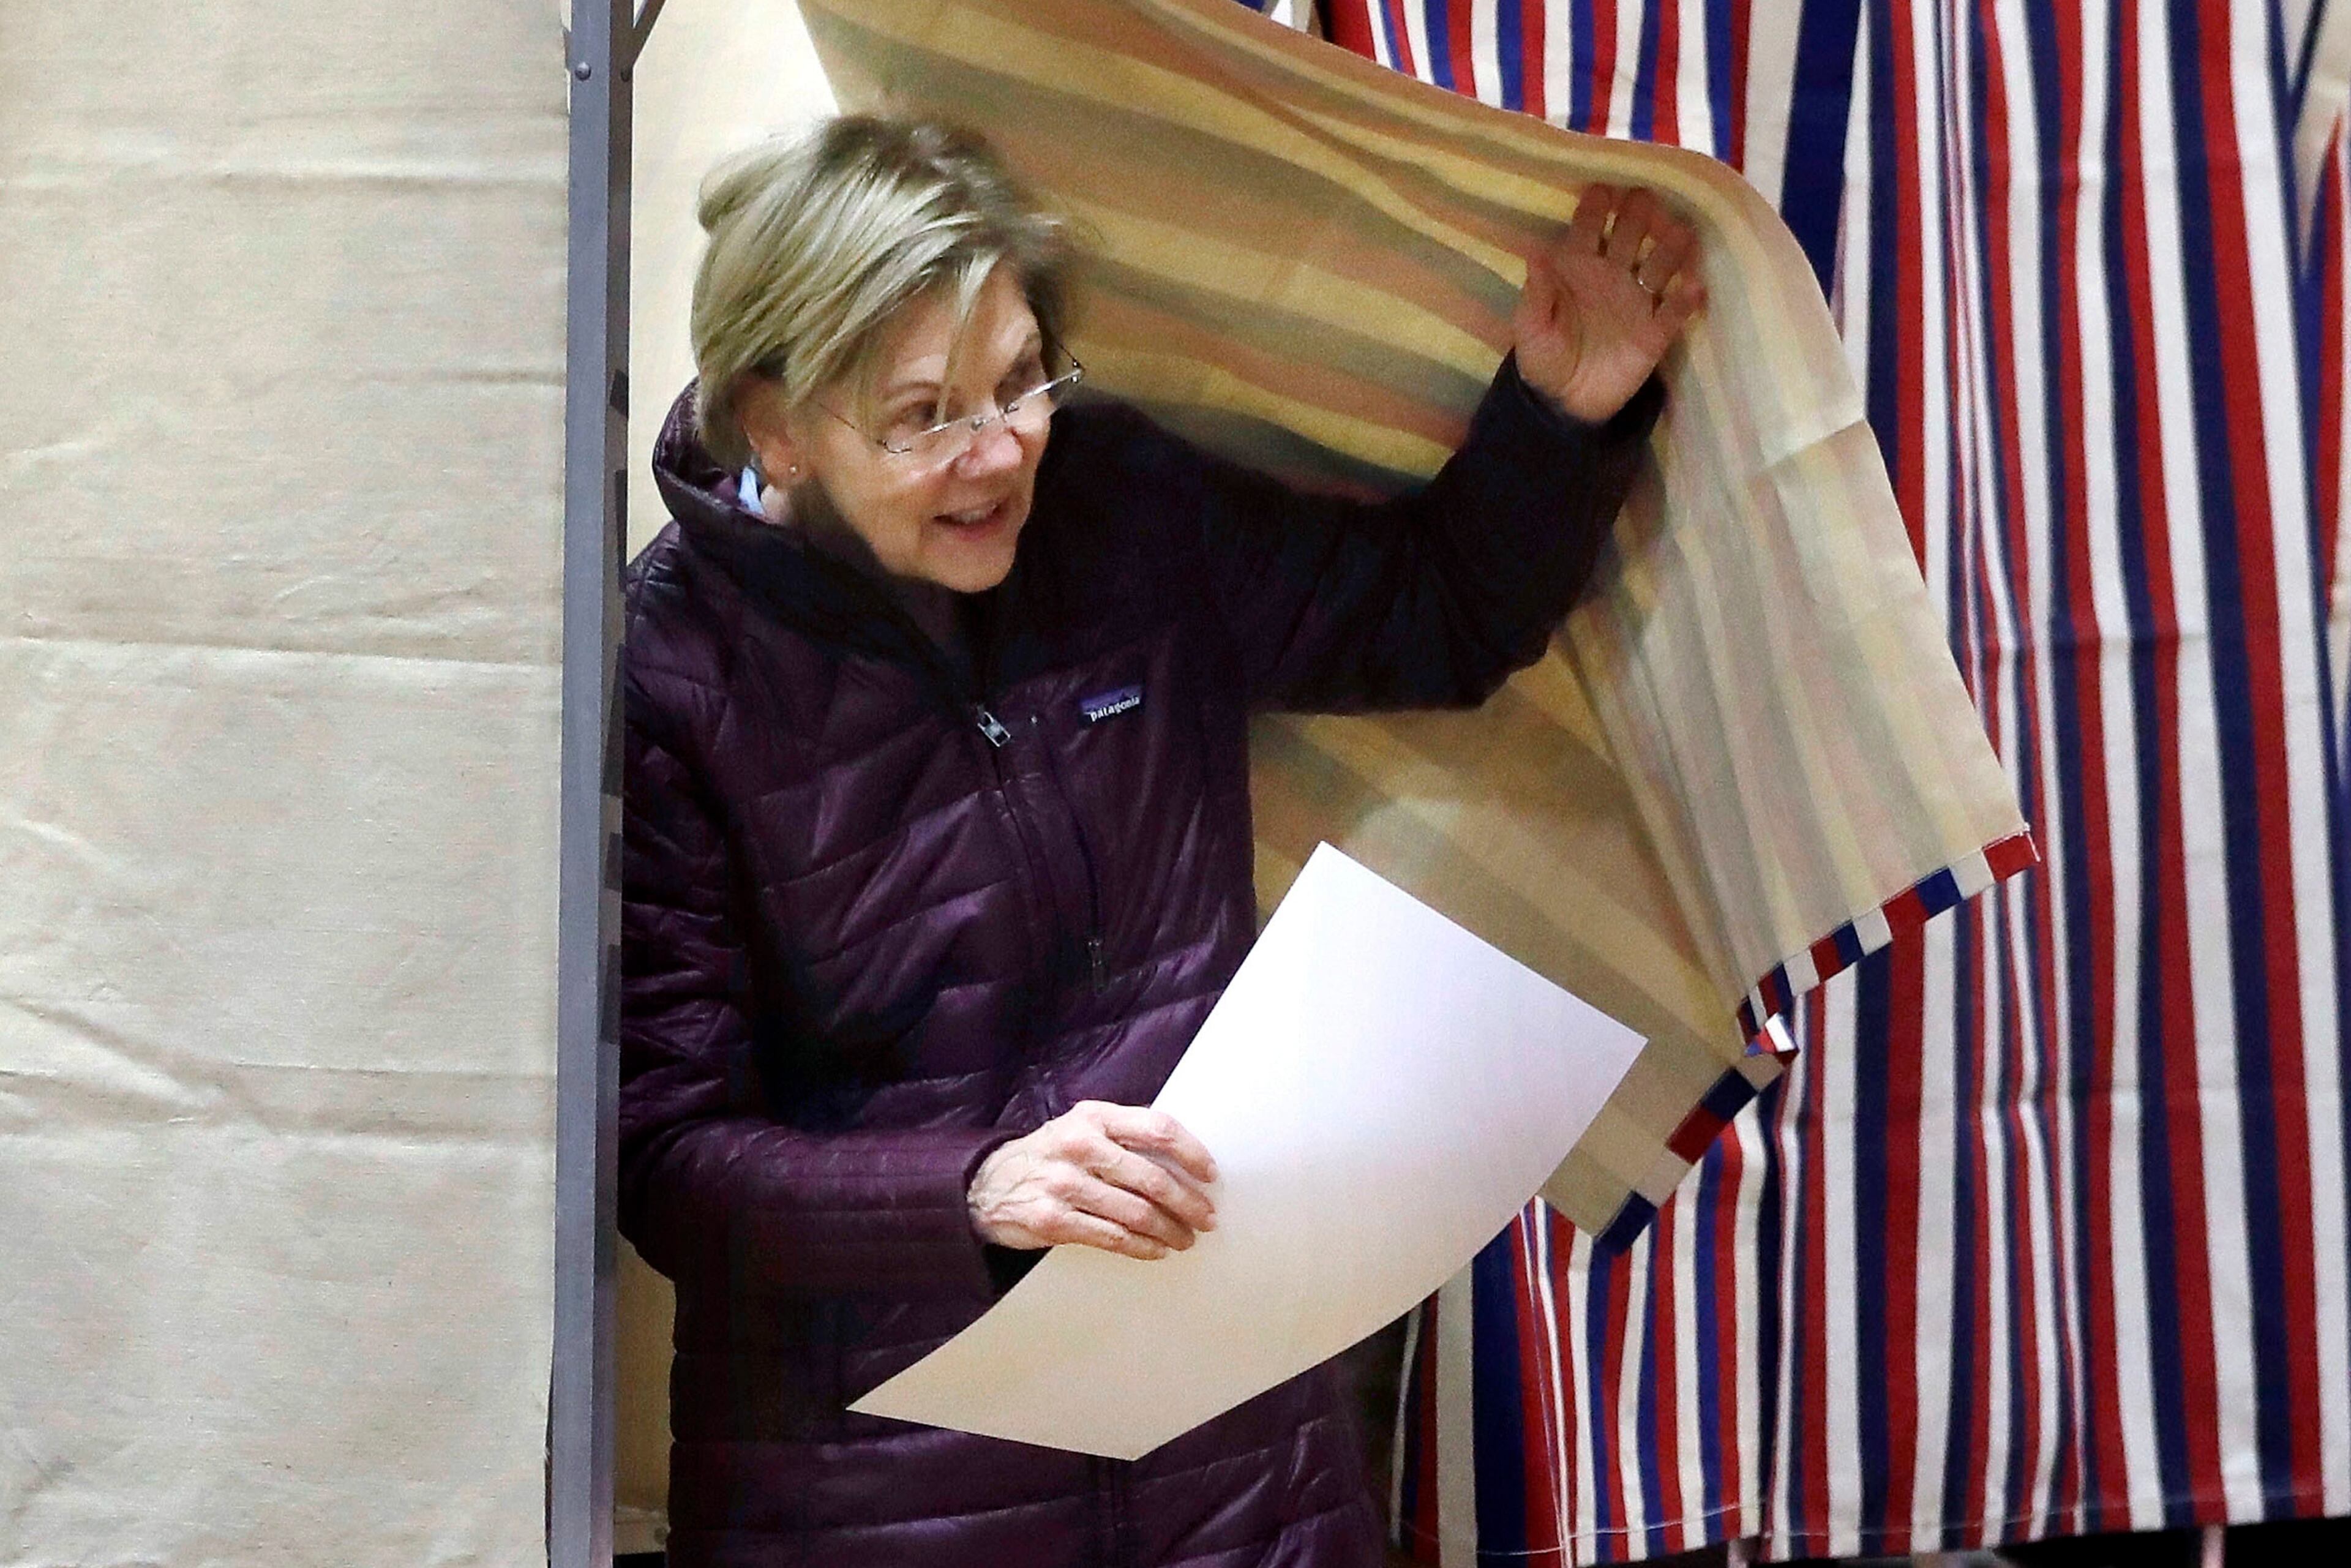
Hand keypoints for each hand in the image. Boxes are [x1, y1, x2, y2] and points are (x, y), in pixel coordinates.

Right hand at [968, 1101, 1219, 1259]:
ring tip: (1186, 1238)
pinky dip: (1142, 1247)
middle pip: (1151, 1177)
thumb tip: (1184, 1164)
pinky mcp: (1053, 1221)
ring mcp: (1064, 1185)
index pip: (1157, 1127)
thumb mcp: (1082, 1127)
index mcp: (1094, 1116)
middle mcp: (1079, 1146)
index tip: (1209, 1174)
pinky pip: (1111, 1238)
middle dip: (1187, 1202)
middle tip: (1207, 1218)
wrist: (986, 1185)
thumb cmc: (1051, 1155)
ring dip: (1170, 1230)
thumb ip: (1125, 1136)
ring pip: (1135, 1212)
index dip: (1191, 1152)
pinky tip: (1158, 1250)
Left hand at [1512, 184, 1705, 423]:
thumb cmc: (1543, 358)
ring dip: (1670, 249)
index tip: (1603, 187)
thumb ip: (1536, 292)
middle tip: (1647, 196)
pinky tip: (1695, 287)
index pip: (1588, 227)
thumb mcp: (1530, 328)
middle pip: (1630, 235)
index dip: (1595, 207)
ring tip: (1681, 233)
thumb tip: (1532, 253)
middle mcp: (1612, 275)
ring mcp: (1636, 301)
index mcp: (1578, 267)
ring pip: (1659, 266)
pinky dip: (1685, 301)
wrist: (1564, 403)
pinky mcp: (1654, 333)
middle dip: (1638, 215)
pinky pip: (1674, 312)